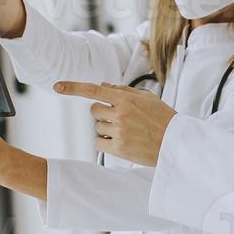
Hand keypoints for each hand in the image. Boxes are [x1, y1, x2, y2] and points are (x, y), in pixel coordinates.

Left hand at [54, 81, 176, 165]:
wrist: (176, 143)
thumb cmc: (163, 119)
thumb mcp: (147, 98)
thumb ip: (123, 91)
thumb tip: (102, 85)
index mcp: (127, 99)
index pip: (94, 90)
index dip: (73, 88)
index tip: (58, 86)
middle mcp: (121, 114)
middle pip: (94, 111)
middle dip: (102, 113)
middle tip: (118, 119)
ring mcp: (119, 131)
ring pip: (97, 127)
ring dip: (107, 129)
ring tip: (127, 132)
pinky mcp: (118, 149)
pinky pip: (99, 142)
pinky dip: (105, 142)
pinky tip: (121, 142)